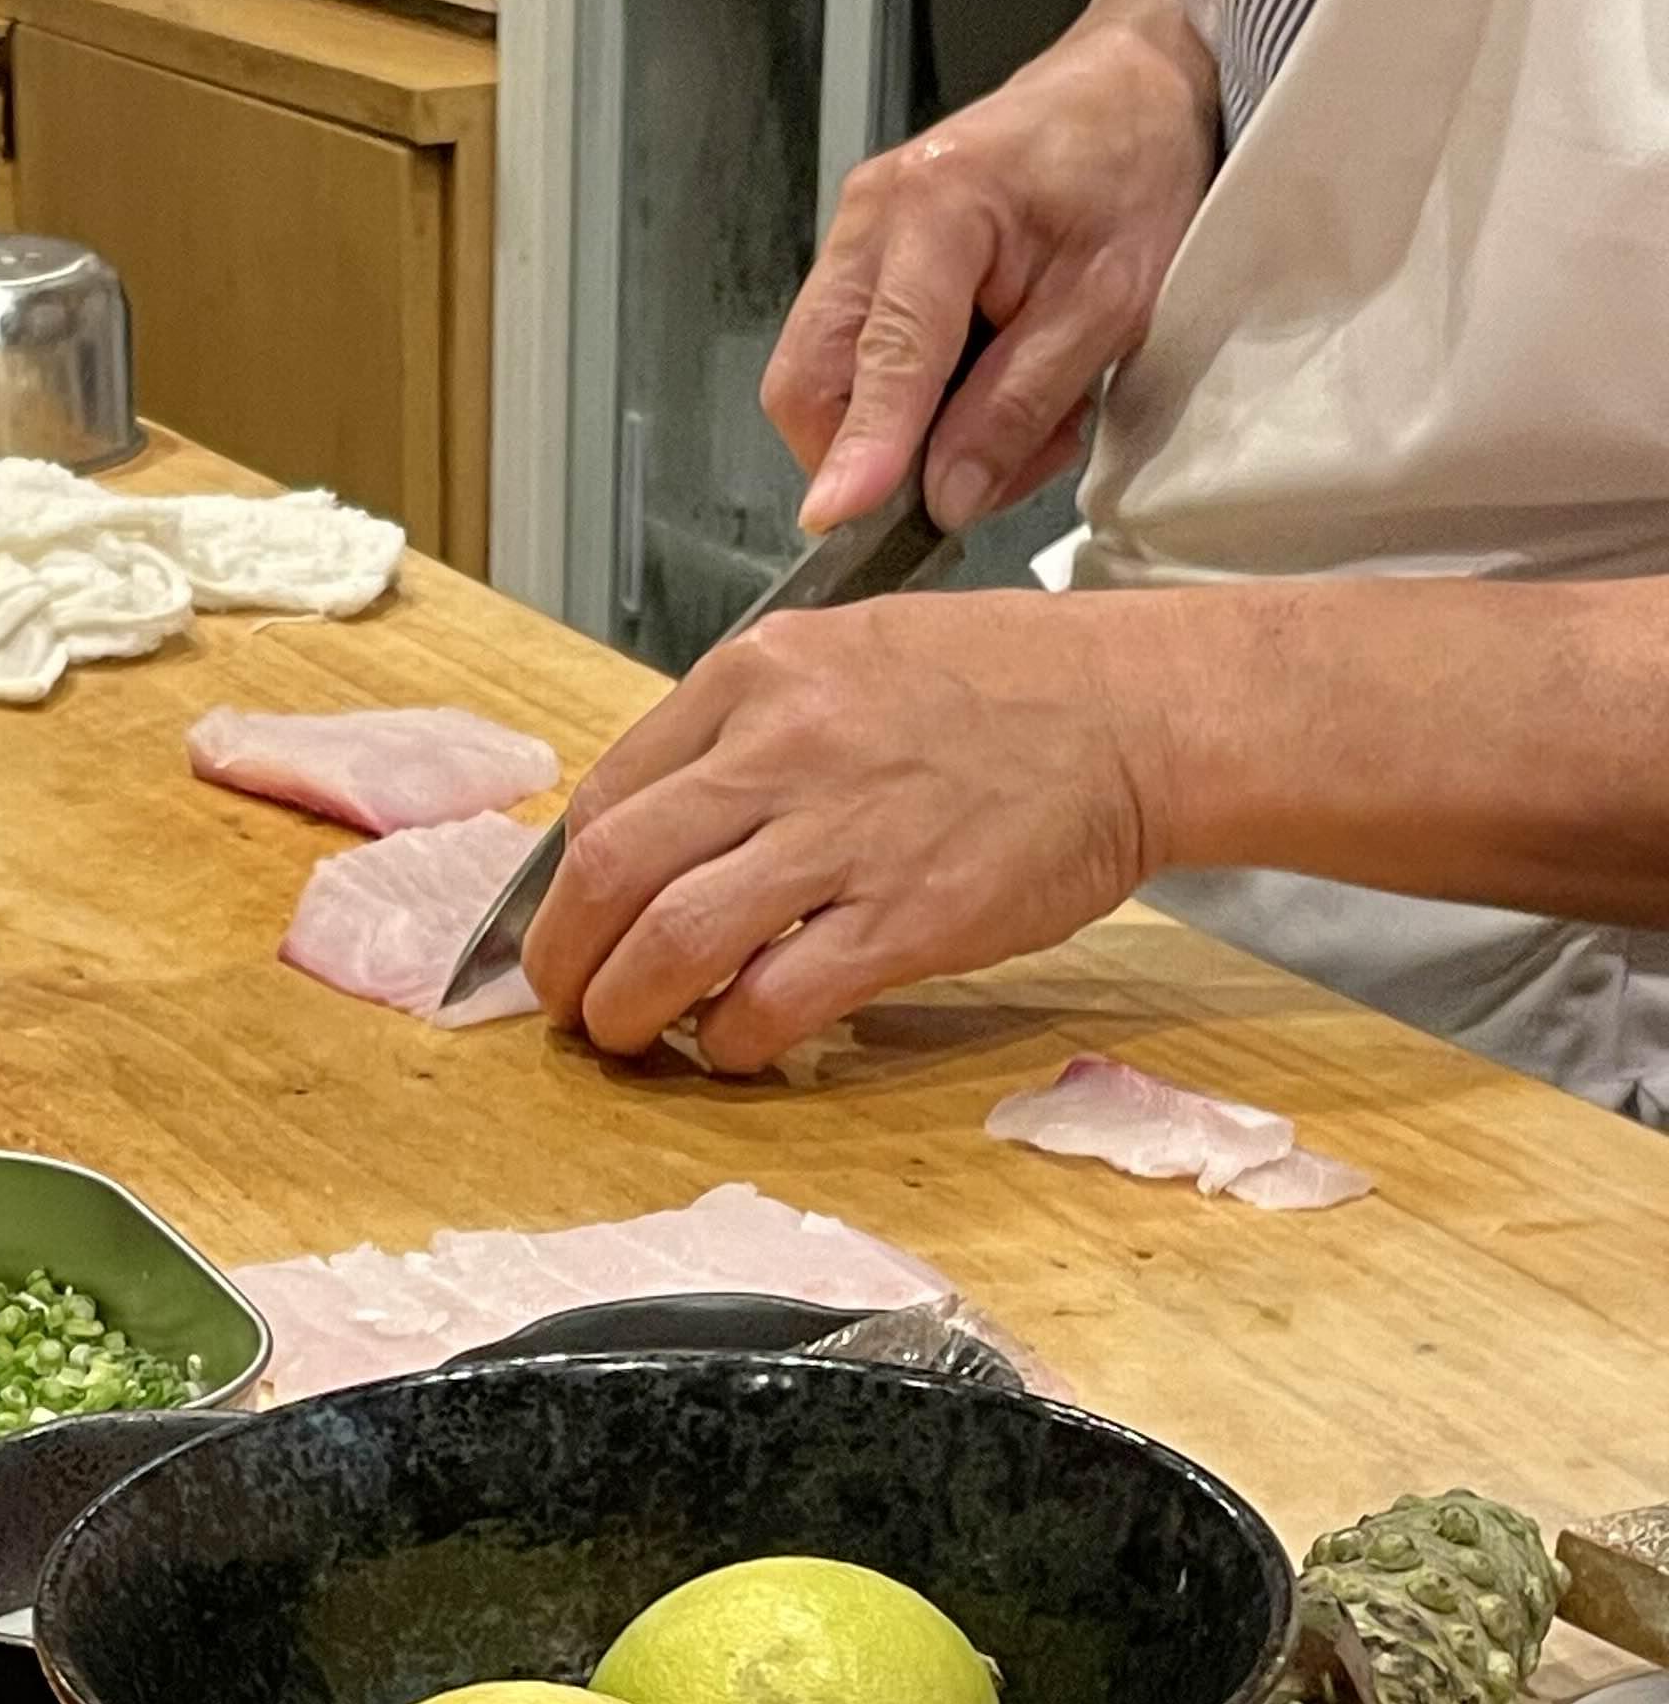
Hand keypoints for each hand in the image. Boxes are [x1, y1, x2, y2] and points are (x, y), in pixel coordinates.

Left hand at [521, 592, 1174, 1067]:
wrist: (1140, 712)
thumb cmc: (1009, 689)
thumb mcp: (852, 656)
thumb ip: (750, 732)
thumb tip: (662, 829)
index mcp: (760, 674)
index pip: (606, 793)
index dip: (563, 884)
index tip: (569, 927)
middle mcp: (785, 746)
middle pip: (608, 874)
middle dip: (565, 962)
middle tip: (569, 1005)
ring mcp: (844, 834)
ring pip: (670, 944)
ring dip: (627, 1014)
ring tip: (630, 1038)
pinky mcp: (906, 917)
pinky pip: (773, 1000)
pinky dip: (733, 1041)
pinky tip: (739, 1047)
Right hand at [768, 0, 1219, 535]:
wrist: (1128, 87)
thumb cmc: (1133, 172)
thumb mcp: (1110, 304)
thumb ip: (1021, 403)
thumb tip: (946, 497)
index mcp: (939, 207)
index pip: (882, 357)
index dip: (862, 449)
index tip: (839, 523)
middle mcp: (872, 215)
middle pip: (809, 378)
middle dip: (866, 454)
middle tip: (970, 478)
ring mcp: (856, 233)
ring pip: (823, 380)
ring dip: (898, 435)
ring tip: (1005, 422)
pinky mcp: (864, 255)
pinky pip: (852, 359)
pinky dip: (907, 401)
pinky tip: (984, 386)